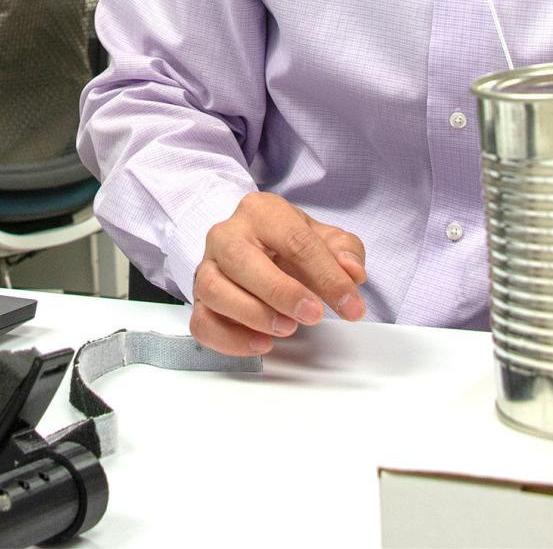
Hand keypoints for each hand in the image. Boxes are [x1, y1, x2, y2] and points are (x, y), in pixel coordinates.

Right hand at [190, 191, 366, 355]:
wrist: (256, 244)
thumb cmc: (290, 242)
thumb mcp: (325, 238)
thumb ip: (345, 251)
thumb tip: (352, 272)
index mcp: (262, 211)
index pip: (294, 239)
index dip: (326, 274)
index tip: (350, 304)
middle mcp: (226, 234)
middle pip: (243, 260)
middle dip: (281, 292)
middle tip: (314, 315)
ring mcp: (206, 266)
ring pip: (214, 290)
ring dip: (253, 315)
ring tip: (288, 328)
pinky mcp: (196, 299)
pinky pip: (202, 322)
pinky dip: (229, 339)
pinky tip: (261, 343)